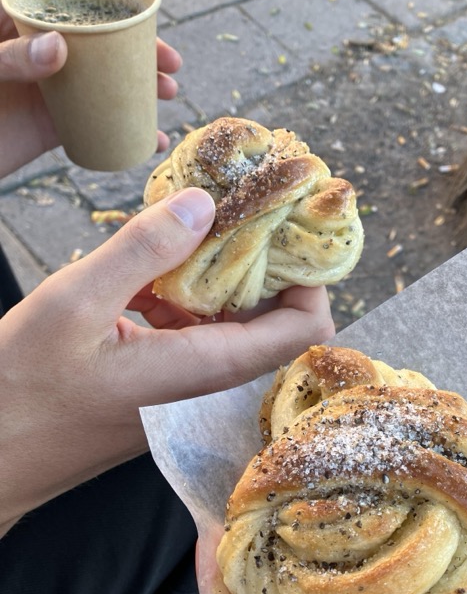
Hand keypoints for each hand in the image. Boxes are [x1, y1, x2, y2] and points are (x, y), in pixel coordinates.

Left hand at [0, 0, 181, 175]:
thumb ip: (11, 57)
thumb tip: (60, 47)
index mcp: (18, 23)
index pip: (75, 7)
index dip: (117, 14)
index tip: (149, 29)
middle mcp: (38, 51)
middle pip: (100, 45)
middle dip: (140, 54)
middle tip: (170, 69)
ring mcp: (48, 88)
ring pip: (104, 83)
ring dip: (141, 90)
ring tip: (169, 98)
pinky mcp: (52, 124)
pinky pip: (97, 123)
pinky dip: (127, 132)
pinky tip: (152, 140)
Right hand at [0, 188, 334, 532]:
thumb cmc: (20, 389)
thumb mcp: (74, 305)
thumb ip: (143, 252)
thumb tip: (206, 204)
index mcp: (201, 368)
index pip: (300, 329)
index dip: (310, 277)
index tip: (289, 226)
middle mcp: (203, 380)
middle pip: (270, 319)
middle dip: (264, 262)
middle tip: (241, 206)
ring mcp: (181, 384)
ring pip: (227, 321)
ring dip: (216, 274)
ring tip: (191, 224)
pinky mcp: (157, 381)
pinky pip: (189, 330)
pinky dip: (180, 295)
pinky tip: (146, 270)